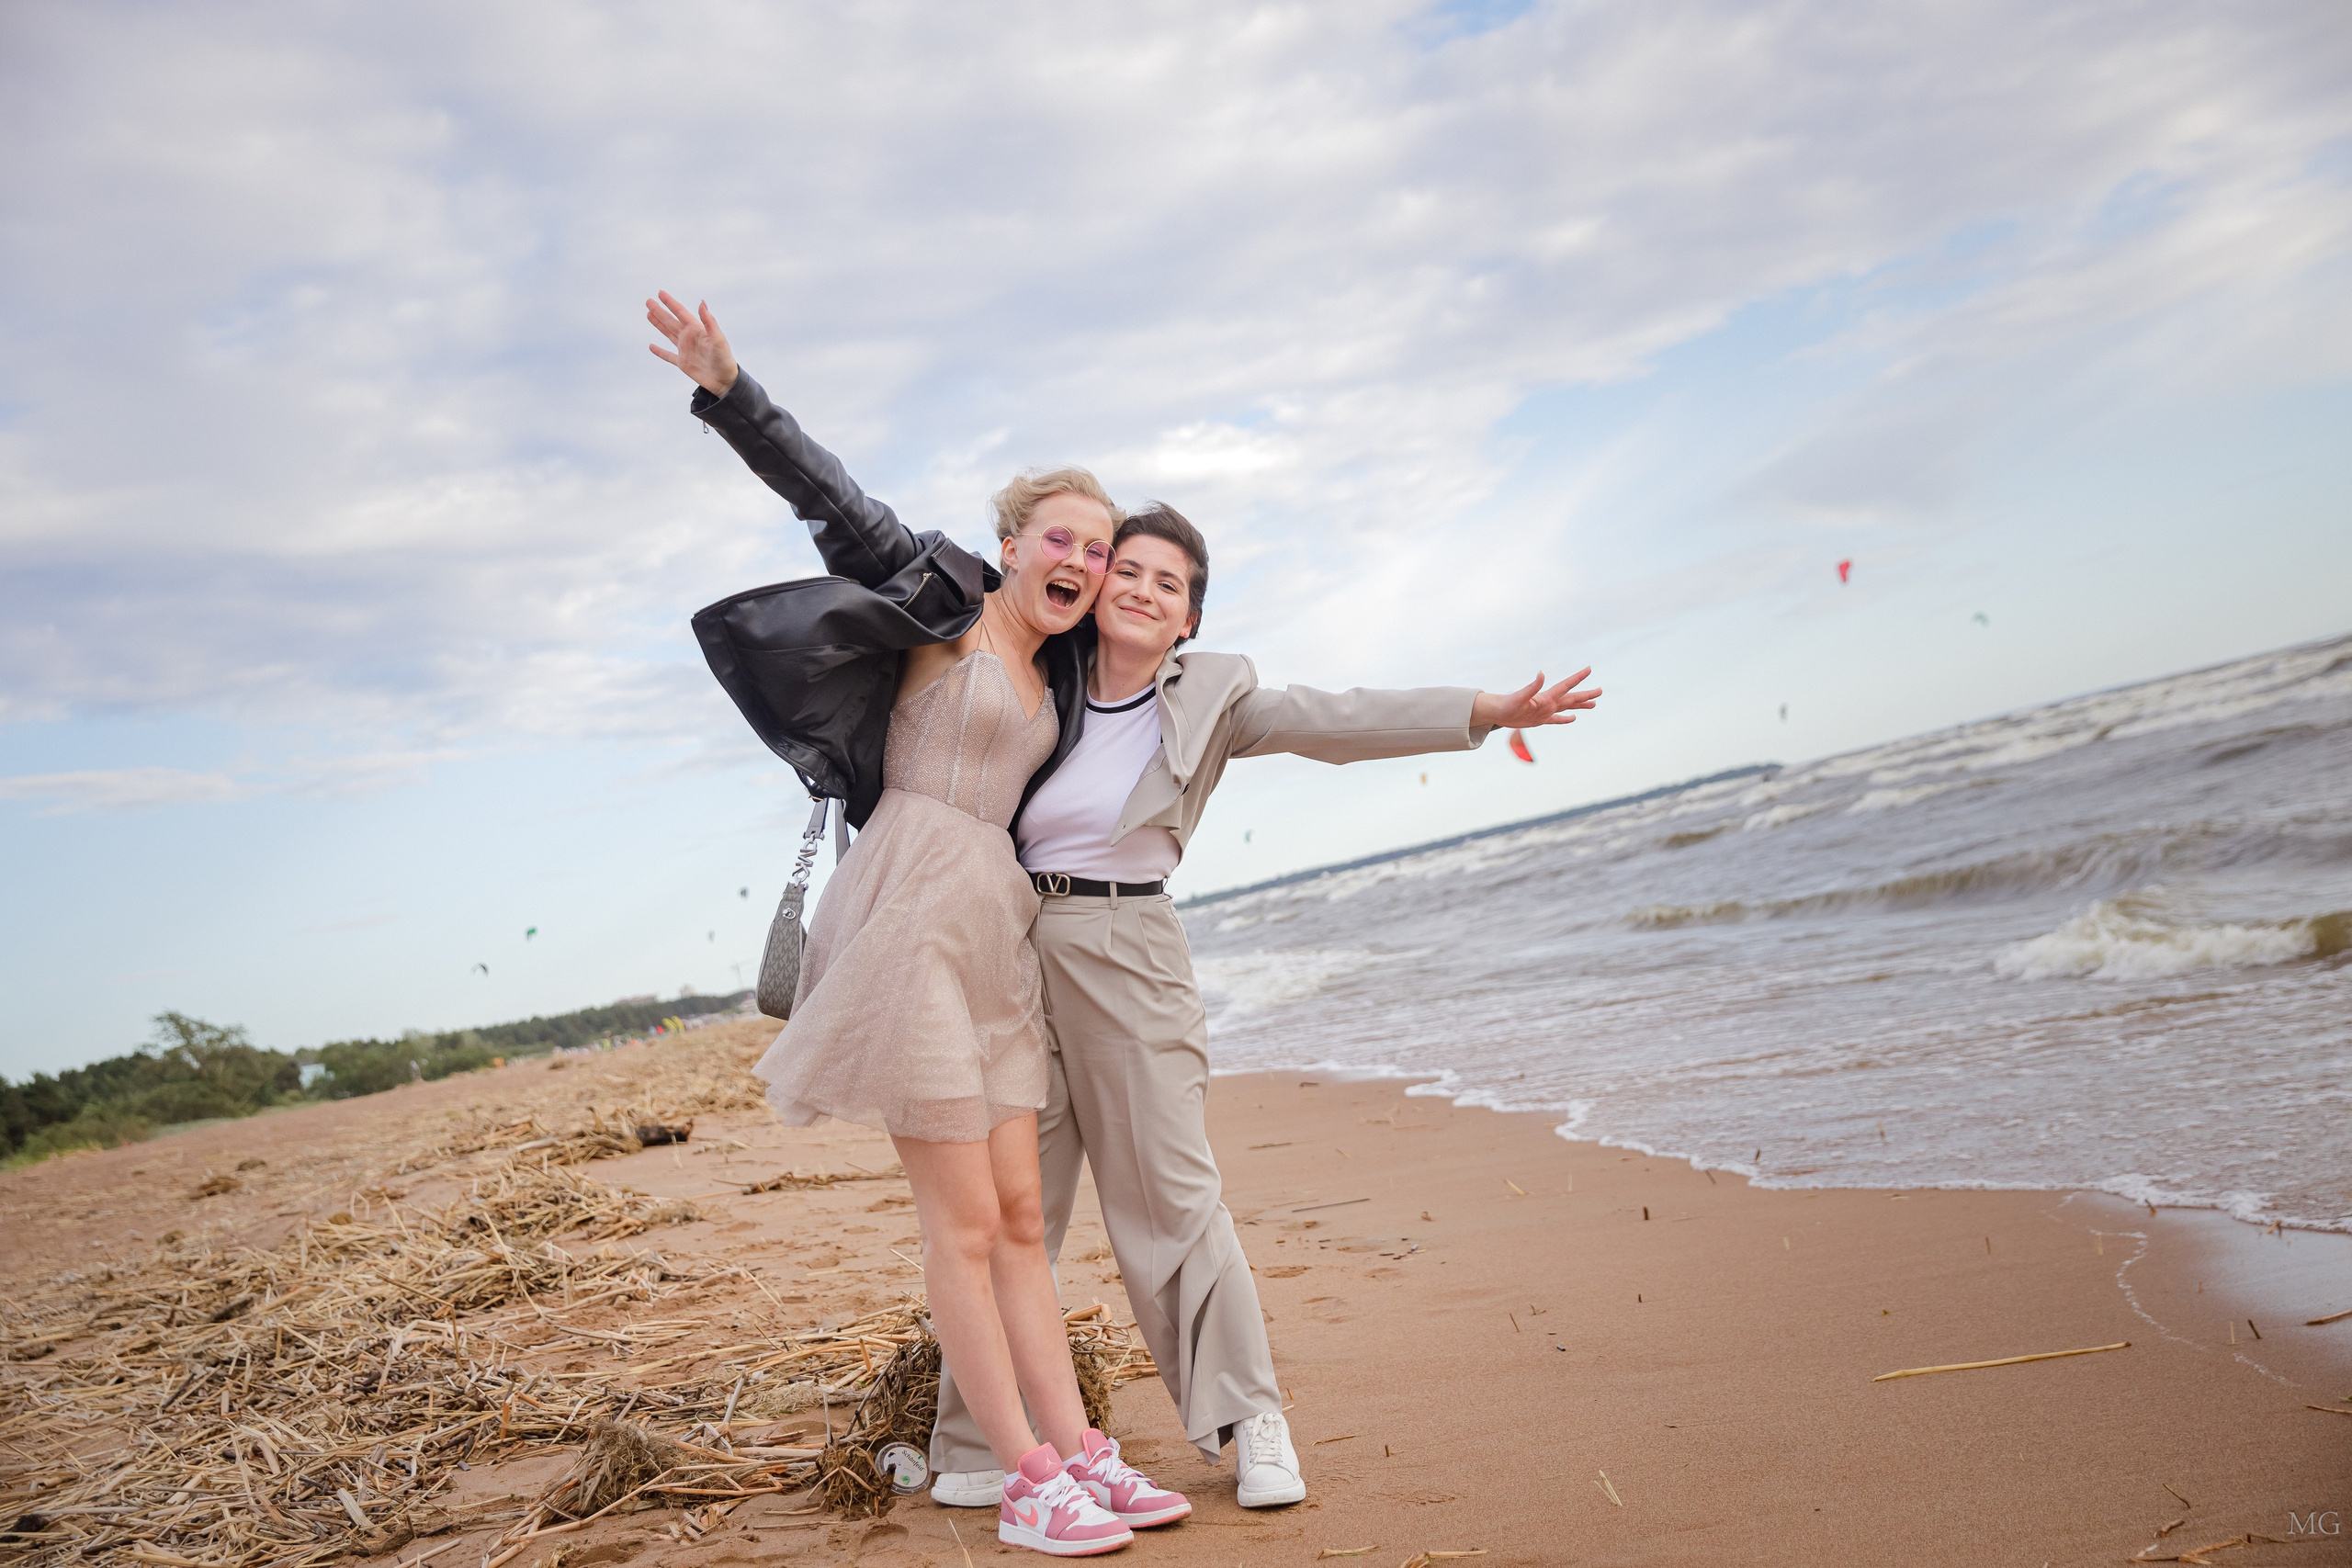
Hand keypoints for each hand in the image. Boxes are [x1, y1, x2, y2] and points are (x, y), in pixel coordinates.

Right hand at [645, 290, 738, 396]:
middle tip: (648, 301)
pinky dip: (659, 352)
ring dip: (658, 324)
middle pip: (671, 321)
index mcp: (696, 329)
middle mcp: (689, 337)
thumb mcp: (718, 339)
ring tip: (649, 314)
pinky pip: (668, 355)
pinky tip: (652, 346)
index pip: (680, 312)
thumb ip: (709, 321)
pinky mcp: (683, 363)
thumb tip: (702, 303)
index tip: (660, 293)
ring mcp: (685, 350)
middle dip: (660, 311)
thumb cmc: (724, 359)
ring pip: (668, 334)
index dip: (670, 303)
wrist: (725, 380)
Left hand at [1471, 667, 1600, 728]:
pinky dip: (1565, 719)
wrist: (1497, 712)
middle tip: (1600, 690)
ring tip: (1594, 703)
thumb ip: (1531, 687)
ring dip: (1580, 705)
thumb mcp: (1519, 697)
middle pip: (1571, 697)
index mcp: (1546, 697)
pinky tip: (1574, 719)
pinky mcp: (1540, 719)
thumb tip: (1541, 673)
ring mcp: (1545, 711)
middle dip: (1586, 694)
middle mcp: (1548, 702)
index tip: (1589, 669)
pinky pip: (1556, 720)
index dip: (1577, 678)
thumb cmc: (1507, 705)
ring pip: (1567, 707)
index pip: (1566, 686)